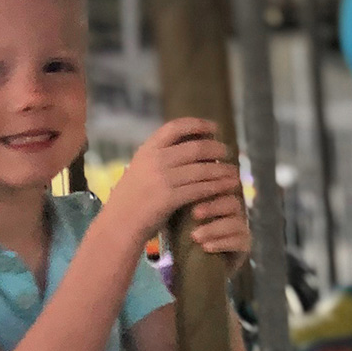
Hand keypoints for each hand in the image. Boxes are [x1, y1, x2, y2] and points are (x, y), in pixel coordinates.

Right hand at [107, 117, 244, 246]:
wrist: (117, 225)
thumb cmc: (130, 200)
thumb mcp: (139, 170)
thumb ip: (159, 158)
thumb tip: (188, 146)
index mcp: (147, 150)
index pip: (176, 127)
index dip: (198, 125)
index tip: (214, 128)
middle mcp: (155, 160)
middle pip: (196, 147)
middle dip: (217, 148)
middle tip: (228, 152)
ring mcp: (162, 179)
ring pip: (203, 169)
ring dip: (222, 169)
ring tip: (233, 171)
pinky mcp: (170, 198)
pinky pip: (201, 188)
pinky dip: (217, 187)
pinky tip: (227, 187)